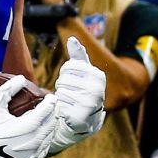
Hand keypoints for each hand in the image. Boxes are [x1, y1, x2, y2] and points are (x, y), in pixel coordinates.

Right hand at [0, 76, 58, 157]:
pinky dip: (45, 140)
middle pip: (52, 123)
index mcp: (27, 126)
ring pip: (50, 137)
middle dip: (53, 113)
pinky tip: (41, 135)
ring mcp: (33, 153)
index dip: (51, 101)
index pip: (47, 110)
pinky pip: (44, 149)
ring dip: (50, 126)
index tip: (51, 96)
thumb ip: (8, 90)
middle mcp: (34, 141)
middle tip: (51, 106)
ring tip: (47, 118)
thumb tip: (21, 78)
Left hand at [49, 37, 106, 152]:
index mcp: (98, 76)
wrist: (87, 119)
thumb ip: (78, 55)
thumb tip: (72, 38)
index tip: (74, 80)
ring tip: (71, 101)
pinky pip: (60, 106)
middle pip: (63, 80)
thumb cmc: (83, 90)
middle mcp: (96, 89)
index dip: (66, 73)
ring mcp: (89, 104)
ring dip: (61, 97)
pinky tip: (69, 111)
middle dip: (63, 86)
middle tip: (72, 93)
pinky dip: (61, 109)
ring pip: (61, 93)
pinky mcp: (79, 117)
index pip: (69, 66)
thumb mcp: (84, 72)